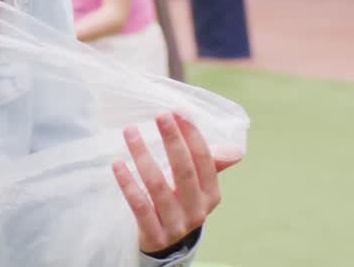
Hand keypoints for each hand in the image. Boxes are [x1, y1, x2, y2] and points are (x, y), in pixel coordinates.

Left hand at [112, 111, 240, 253]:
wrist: (164, 243)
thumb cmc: (180, 203)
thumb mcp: (197, 187)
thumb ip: (210, 164)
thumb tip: (236, 149)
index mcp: (211, 195)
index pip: (204, 161)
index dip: (192, 135)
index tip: (177, 111)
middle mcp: (197, 211)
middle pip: (184, 171)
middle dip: (173, 140)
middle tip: (159, 114)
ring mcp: (176, 225)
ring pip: (158, 187)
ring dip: (143, 155)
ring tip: (130, 131)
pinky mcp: (154, 235)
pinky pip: (139, 206)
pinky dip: (128, 184)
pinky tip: (117, 163)